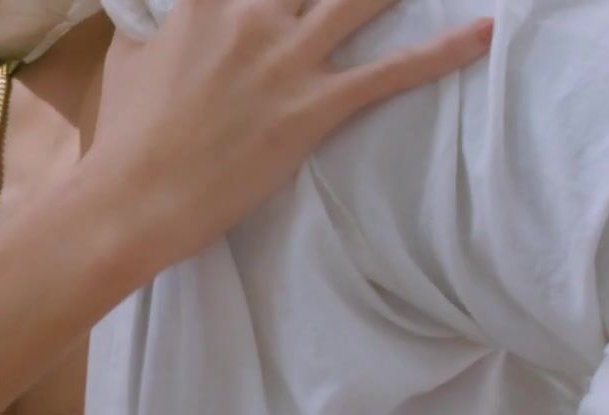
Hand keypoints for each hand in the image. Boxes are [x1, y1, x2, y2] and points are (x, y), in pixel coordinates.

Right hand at [86, 0, 493, 270]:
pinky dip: (444, 51)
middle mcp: (252, 15)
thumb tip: (162, 16)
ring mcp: (287, 60)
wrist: (133, 200)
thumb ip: (158, 22)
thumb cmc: (125, 137)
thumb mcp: (131, 58)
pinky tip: (483, 33)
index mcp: (206, 0)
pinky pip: (391, 73)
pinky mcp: (314, 108)